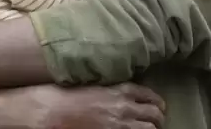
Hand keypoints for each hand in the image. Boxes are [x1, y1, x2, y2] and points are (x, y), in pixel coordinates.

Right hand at [30, 83, 165, 128]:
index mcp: (122, 90)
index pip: (150, 96)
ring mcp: (120, 124)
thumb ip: (115, 91)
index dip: (157, 103)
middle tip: (157, 122)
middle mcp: (125, 107)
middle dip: (158, 119)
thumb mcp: (96, 86)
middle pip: (155, 114)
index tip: (159, 107)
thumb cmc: (66, 96)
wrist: (51, 111)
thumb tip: (127, 97)